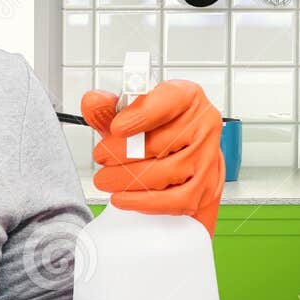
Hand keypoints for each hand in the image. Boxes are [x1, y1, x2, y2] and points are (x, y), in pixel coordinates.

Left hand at [80, 79, 224, 236]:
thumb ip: (108, 108)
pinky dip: (144, 201)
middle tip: (101, 157)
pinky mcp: (206, 186)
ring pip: (165, 172)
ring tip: (105, 179)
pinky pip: (176, 199)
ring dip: (127, 179)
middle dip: (120, 153)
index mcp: (186, 97)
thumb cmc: (155, 129)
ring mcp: (207, 157)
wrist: (182, 153)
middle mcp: (202, 125)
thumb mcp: (128, 112)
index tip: (116, 127)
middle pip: (160, 143)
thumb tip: (93, 102)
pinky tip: (122, 198)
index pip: (170, 100)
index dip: (141, 115)